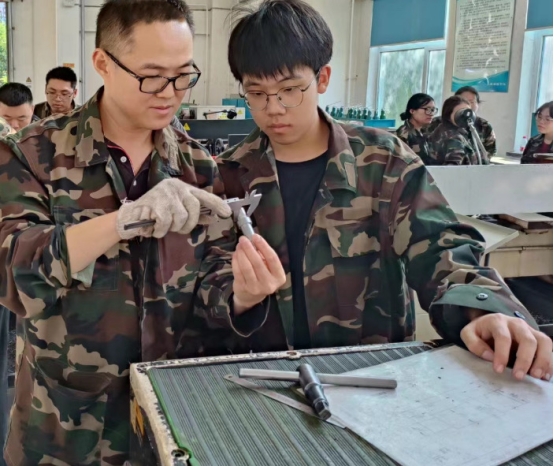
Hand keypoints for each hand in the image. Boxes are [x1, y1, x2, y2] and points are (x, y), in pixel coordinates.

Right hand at [116, 178, 230, 239]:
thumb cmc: (155, 213)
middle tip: (179, 228)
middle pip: (194, 207)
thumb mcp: (176, 211)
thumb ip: (193, 214)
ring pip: (181, 218)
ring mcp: (165, 194)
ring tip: (163, 225)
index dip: (216, 204)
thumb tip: (212, 218)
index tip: (227, 212)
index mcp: (182, 188)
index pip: (203, 195)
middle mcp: (175, 187)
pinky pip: (166, 223)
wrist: (129, 215)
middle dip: (189, 223)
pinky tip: (155, 228)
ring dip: (172, 227)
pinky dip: (161, 231)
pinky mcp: (156, 204)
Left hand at [232, 234, 285, 314]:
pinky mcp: (243, 288)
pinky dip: (235, 260)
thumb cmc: (263, 277)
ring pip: (246, 266)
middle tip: (243, 239)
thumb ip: (264, 255)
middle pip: (258, 262)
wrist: (252, 297)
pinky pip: (238, 271)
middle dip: (249, 248)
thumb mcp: (269, 268)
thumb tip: (253, 240)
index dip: (263, 246)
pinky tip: (236, 254)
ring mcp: (255, 287)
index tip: (255, 236)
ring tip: (239, 245)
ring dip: (241, 253)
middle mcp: (269, 284)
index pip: (272, 258)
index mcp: (279, 277)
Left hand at [461, 312, 552, 380]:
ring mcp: (529, 329)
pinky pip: (548, 347)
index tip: (498, 370)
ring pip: (543, 342)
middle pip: (527, 339)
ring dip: (542, 360)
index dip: (501, 354)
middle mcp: (516, 323)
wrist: (490, 323)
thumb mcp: (468, 334)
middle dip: (525, 360)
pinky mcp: (537, 337)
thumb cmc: (480, 331)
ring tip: (537, 377)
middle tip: (518, 376)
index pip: (503, 337)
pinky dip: (549, 362)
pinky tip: (545, 375)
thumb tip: (488, 356)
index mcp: (497, 321)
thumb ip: (473, 343)